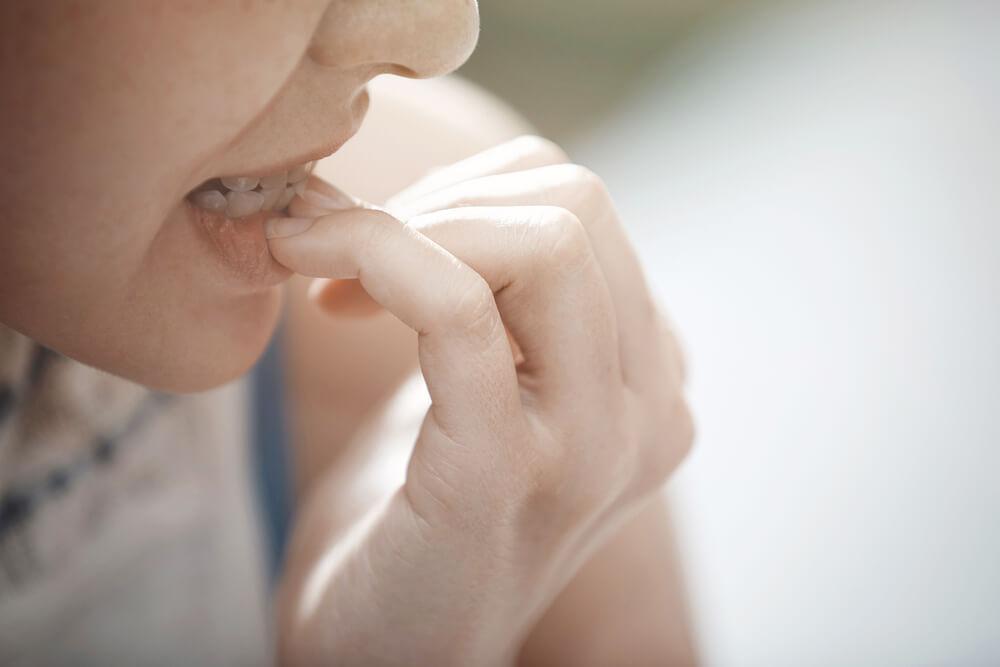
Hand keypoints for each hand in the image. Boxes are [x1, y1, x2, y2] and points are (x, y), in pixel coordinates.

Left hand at [267, 136, 692, 664]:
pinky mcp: (504, 475)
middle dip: (438, 201)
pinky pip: (458, 309)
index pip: (583, 208)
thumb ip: (511, 302)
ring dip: (403, 226)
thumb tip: (458, 185)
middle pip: (574, 204)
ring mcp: (593, 449)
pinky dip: (376, 259)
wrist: (385, 655)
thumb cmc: (420, 519)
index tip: (379, 246)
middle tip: (347, 257)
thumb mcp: (489, 390)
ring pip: (539, 240)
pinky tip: (315, 286)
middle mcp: (651, 413)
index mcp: (652, 382)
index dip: (466, 196)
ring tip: (329, 278)